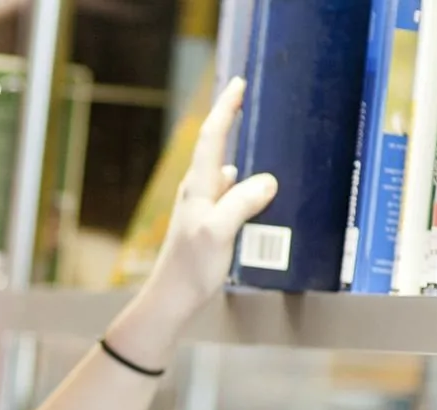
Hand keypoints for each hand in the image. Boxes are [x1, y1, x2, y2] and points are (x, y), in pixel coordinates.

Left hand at [130, 77, 279, 341]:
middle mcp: (196, 192)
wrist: (170, 300)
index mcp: (197, 187)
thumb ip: (241, 203)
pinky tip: (258, 190)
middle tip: (251, 100)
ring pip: (225, 172)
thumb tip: (266, 180)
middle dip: (232, 122)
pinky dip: (244, 184)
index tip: (238, 83)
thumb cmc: (191, 268)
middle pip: (216, 148)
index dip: (225, 108)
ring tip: (262, 141)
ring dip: (240, 154)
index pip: (211, 137)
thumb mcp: (218, 232)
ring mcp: (201, 208)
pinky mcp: (208, 224)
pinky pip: (230, 195)